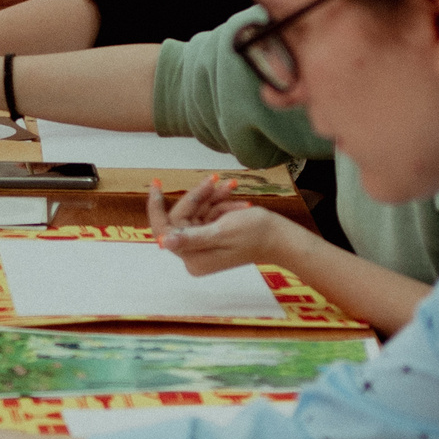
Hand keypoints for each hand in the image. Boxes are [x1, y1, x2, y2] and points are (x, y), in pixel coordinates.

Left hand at [147, 177, 286, 274]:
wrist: (282, 238)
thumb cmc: (255, 234)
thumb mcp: (221, 232)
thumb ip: (191, 237)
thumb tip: (163, 242)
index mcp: (192, 257)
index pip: (164, 230)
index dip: (157, 207)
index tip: (156, 184)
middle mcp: (195, 254)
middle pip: (183, 217)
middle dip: (199, 197)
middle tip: (215, 181)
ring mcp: (204, 245)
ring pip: (196, 212)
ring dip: (212, 198)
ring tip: (232, 188)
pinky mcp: (214, 237)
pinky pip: (208, 215)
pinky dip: (220, 204)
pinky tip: (236, 199)